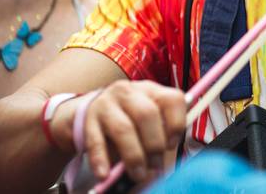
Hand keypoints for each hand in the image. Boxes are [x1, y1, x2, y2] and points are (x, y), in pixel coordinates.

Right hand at [53, 80, 185, 182]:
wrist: (94, 110)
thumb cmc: (130, 118)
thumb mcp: (149, 119)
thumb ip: (161, 135)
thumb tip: (162, 166)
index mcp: (151, 90)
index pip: (172, 99)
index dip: (176, 124)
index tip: (172, 145)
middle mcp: (129, 92)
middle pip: (147, 114)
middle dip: (154, 144)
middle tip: (155, 165)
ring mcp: (106, 104)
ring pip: (123, 128)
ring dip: (133, 155)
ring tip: (138, 174)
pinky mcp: (88, 121)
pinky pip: (96, 142)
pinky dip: (101, 160)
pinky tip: (105, 174)